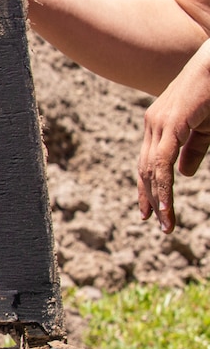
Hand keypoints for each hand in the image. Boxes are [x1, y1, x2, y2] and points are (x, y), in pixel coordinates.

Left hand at [138, 41, 209, 232]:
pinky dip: (163, 186)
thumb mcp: (205, 129)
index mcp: (158, 125)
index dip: (147, 188)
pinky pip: (161, 162)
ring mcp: (158, 123)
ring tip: (165, 222)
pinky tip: (166, 205)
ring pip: (151, 170)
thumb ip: (193, 150)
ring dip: (158, 199)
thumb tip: (184, 175)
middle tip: (159, 225)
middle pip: (145, 169)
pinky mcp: (170, 124)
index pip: (147, 163)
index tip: (149, 212)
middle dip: (151, 199)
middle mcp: (153, 124)